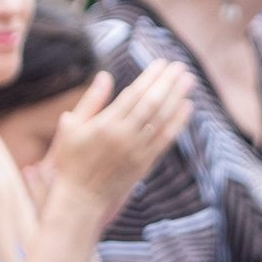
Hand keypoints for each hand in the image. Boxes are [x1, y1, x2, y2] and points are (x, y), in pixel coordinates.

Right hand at [44, 63, 191, 222]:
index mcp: (105, 124)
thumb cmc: (73, 160)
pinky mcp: (145, 163)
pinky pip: (166, 139)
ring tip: (188, 80)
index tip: (162, 64)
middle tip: (180, 67)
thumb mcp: (72, 127)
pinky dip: (178, 122)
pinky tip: (186, 107)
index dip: (150, 78)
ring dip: (177, 98)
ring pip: (162, 119)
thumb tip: (105, 76)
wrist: (82, 197)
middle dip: (168, 83)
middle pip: (152, 104)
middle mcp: (124, 136)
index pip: (134, 94)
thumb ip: (91, 101)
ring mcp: (137, 150)